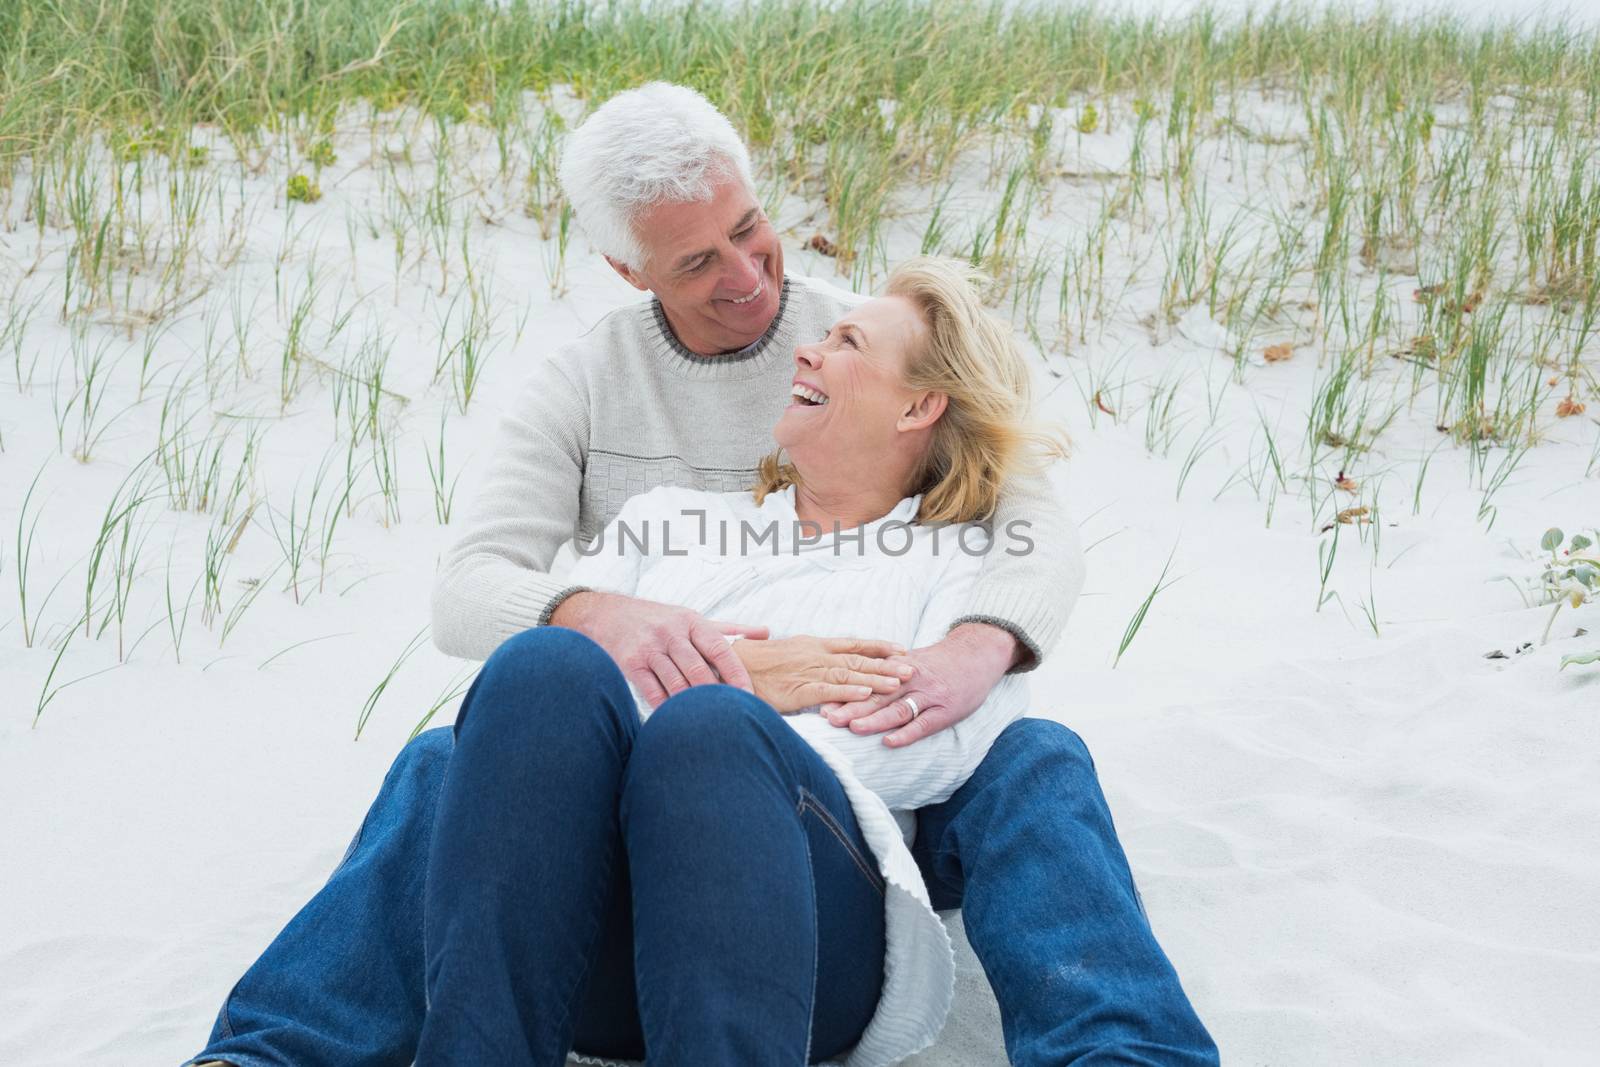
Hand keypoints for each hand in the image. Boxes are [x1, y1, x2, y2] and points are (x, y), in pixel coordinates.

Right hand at [550, 590, 768, 706]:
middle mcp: (671, 633)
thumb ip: (729, 629)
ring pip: (677, 683)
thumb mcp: (691, 618)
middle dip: (717, 694)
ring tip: (709, 722)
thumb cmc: (657, 619)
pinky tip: (678, 720)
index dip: (736, 673)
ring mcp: (649, 649)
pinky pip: (652, 692)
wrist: (605, 614)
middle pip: (699, 670)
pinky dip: (666, 707)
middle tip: (733, 715)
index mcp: (691, 622)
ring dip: (693, 704)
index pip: (720, 649)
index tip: (750, 695)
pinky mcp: (630, 664)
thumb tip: (765, 633)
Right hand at [731, 636, 915, 712]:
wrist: (722, 667)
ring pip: (847, 674)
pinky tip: (866, 695)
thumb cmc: (750, 665)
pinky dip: (847, 692)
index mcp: (811, 645)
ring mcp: (804, 671)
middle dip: (886, 663)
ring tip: (899, 681)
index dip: (878, 646)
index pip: (852, 644)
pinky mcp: (794, 690)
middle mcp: (812, 654)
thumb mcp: (783, 656)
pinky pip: (826, 691)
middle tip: (912, 667)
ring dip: (875, 678)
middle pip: (856, 658)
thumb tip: (815, 660)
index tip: (901, 648)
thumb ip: (803, 659)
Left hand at [820, 623, 1018, 746]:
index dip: (844, 691)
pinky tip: (890, 742)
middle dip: (852, 706)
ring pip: (898, 708)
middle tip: (828, 716)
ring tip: (852, 727)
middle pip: (877, 695)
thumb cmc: (939, 661)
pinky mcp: (947, 710)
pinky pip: (925, 724)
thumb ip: (884, 673)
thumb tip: (850, 686)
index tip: (821, 699)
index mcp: (899, 668)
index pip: (867, 681)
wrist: (978, 653)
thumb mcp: (910, 661)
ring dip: (874, 719)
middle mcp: (912, 680)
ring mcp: (931, 695)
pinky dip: (907, 733)